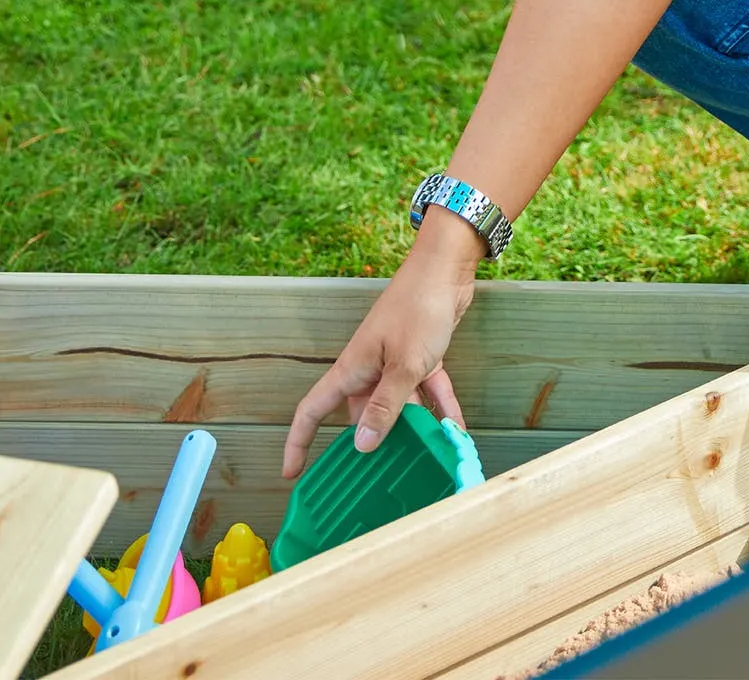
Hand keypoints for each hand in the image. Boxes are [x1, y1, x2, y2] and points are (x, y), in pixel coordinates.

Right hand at [282, 217, 478, 478]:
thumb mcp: (404, 364)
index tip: (291, 473)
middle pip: (363, 416)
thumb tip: (361, 447)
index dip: (298, 441)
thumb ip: (386, 407)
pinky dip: (441, 407)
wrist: (445, 269)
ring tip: (428, 460)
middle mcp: (369, 369)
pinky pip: (427, 391)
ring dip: (415, 428)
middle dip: (372, 444)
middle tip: (382, 480)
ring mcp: (395, 363)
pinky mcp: (420, 357)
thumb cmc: (418, 309)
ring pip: (399, 407)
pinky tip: (457, 429)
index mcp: (352, 369)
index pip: (312, 409)